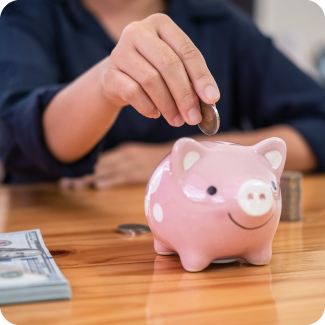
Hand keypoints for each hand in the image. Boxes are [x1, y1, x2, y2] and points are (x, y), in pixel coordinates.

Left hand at [59, 142, 172, 188]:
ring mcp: (134, 163)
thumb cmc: (160, 158)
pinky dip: (111, 180)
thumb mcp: (141, 155)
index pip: (102, 162)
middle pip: (100, 167)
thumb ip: (126, 162)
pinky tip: (99, 185)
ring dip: (90, 180)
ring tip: (73, 187)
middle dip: (82, 176)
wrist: (182, 155)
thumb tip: (109, 174)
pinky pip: (124, 176)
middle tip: (65, 185)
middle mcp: (126, 156)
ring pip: (107, 172)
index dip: (85, 170)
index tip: (68, 177)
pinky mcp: (143, 171)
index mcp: (125, 152)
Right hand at [101, 13, 219, 126]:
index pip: (187, 51)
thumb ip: (189, 79)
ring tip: (177, 120)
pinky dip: (148, 107)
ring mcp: (121, 51)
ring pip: (151, 80)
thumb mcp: (172, 68)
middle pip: (169, 65)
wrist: (118, 77)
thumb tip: (209, 101)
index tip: (212, 99)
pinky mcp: (110, 73)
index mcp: (161, 24)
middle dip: (185, 95)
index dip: (201, 76)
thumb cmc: (152, 71)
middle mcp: (138, 31)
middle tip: (194, 118)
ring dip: (168, 105)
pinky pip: (133, 93)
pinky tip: (155, 114)